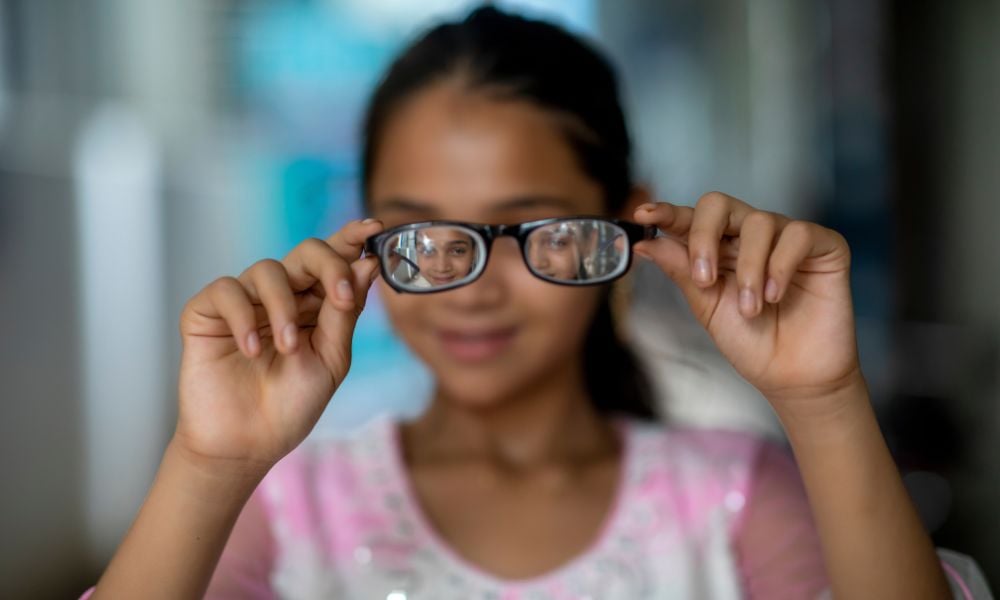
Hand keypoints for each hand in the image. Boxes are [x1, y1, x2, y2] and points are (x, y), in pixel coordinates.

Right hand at [173, 219, 383, 472]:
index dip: (351, 238)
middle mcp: (280, 296)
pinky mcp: (207, 313)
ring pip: (267, 269)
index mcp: (315, 305)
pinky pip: (226, 290)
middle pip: (305, 252)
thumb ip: (344, 313)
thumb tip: (366, 265)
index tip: (374, 227)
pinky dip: (243, 317)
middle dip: (327, 265)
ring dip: (284, 307)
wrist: (246, 444)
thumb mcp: (331, 359)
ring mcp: (244, 302)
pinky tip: (251, 349)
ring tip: (287, 348)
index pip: (333, 259)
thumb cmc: (291, 405)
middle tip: (339, 298)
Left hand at [633, 193, 861, 411]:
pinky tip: (775, 296)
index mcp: (718, 247)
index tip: (643, 215)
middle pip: (719, 204)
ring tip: (750, 308)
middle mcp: (749, 236)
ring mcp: (786, 237)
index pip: (690, 219)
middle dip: (704, 236)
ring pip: (759, 221)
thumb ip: (682, 271)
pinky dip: (781, 266)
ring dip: (749, 269)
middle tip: (703, 279)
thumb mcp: (707, 307)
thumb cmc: (751, 341)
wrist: (793, 377)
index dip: (667, 212)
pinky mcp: (824, 246)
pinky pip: (798, 235)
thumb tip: (644, 242)